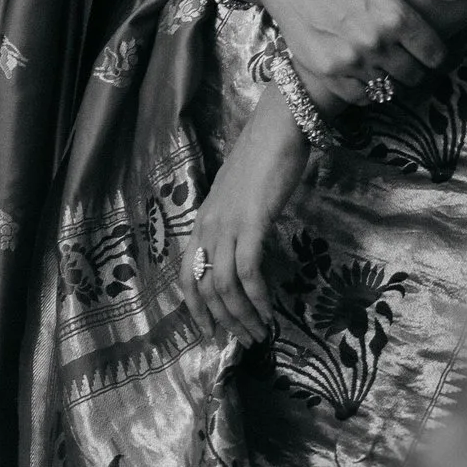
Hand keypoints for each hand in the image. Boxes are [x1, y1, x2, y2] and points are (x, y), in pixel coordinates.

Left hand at [183, 95, 308, 347]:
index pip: (188, 276)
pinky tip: (269, 311)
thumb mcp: (239, 194)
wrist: (278, 125)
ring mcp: (229, 225)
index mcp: (203, 220)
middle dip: (224, 321)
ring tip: (259, 333)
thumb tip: (245, 247)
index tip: (211, 333)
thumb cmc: (264, 154)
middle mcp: (209, 227)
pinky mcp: (252, 223)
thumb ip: (235, 220)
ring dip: (242, 316)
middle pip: (206, 288)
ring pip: (225, 287)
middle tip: (243, 341)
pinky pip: (249, 272)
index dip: (196, 310)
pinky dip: (258, 297)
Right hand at [243, 0, 460, 102]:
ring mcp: (353, 61)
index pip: (435, 55)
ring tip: (384, 62)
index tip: (427, 49)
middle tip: (406, 57)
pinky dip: (368, 90)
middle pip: (414, 77)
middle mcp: (377, 42)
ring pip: (389, 88)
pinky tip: (364, 71)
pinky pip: (363, 98)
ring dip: (391, 78)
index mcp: (396, 16)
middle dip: (415, 68)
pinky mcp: (331, 74)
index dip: (435, 54)